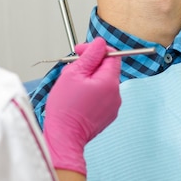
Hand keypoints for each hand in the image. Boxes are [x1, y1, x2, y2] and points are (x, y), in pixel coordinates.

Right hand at [43, 37, 120, 175]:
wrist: (64, 137)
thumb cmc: (65, 108)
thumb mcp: (73, 74)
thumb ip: (89, 56)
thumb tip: (99, 43)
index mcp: (110, 82)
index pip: (111, 55)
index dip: (95, 50)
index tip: (80, 51)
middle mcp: (116, 94)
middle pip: (106, 69)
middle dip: (88, 65)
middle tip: (70, 70)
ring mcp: (113, 106)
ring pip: (102, 82)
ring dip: (88, 79)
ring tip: (71, 87)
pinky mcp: (107, 115)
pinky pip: (101, 96)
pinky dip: (90, 93)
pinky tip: (77, 98)